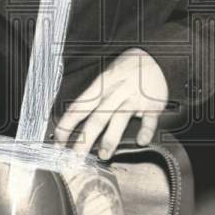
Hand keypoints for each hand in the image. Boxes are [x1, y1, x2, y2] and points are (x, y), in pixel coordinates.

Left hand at [53, 48, 168, 160]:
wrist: (155, 56)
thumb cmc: (126, 69)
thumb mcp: (105, 77)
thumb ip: (94, 97)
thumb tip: (75, 119)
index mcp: (100, 87)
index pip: (78, 108)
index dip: (66, 126)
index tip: (58, 142)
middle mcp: (115, 93)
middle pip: (96, 118)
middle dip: (84, 140)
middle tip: (75, 158)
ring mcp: (134, 99)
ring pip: (119, 120)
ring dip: (110, 139)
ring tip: (103, 155)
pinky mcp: (152, 104)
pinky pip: (149, 119)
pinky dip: (146, 131)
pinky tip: (141, 141)